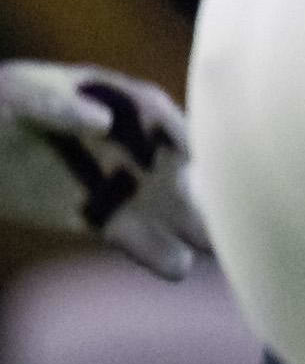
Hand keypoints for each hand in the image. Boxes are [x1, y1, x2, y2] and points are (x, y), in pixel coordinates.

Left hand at [0, 63, 210, 277]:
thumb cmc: (4, 107)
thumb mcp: (24, 96)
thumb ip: (60, 106)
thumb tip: (104, 122)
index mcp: (130, 105)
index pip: (165, 119)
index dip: (179, 134)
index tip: (190, 153)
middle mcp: (145, 146)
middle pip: (191, 167)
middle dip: (213, 187)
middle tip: (224, 207)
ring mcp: (132, 187)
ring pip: (183, 211)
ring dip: (201, 228)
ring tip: (213, 245)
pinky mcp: (110, 222)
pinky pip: (147, 243)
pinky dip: (163, 255)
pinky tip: (175, 266)